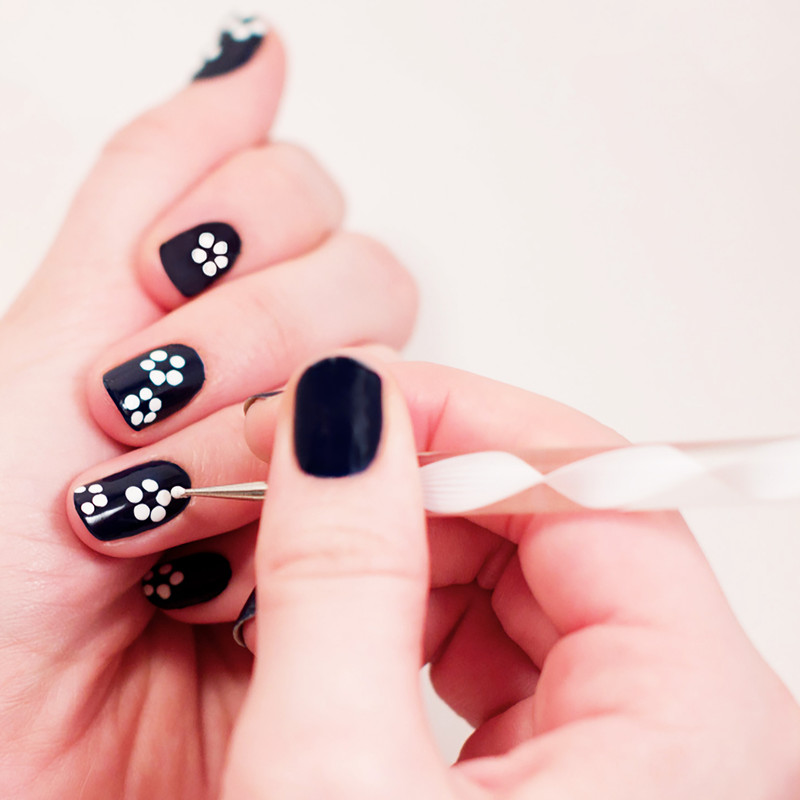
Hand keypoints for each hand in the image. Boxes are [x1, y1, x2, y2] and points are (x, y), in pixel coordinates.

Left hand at [0, 22, 414, 798]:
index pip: (301, 199)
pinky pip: (418, 508)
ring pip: (399, 392)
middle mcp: (278, 387)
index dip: (243, 237)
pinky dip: (348, 528)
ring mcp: (330, 474)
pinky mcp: (367, 568)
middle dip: (258, 340)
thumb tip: (259, 51)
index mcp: (208, 318)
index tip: (152, 292)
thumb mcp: (47, 336)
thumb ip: (157, 176)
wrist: (5, 746)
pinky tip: (244, 577)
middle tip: (144, 424)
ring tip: (173, 535)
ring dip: (276, 453)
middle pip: (368, 285)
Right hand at [222, 355, 799, 798]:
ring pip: (522, 576)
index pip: (597, 492)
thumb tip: (341, 417)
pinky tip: (348, 613)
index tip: (361, 396)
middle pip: (560, 525)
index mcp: (696, 722)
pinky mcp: (564, 769)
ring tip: (313, 534)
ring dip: (410, 539)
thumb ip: (339, 574)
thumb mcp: (327, 782)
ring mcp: (630, 747)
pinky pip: (497, 642)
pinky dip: (415, 607)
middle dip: (425, 478)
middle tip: (315, 457)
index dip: (469, 424)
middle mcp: (688, 725)